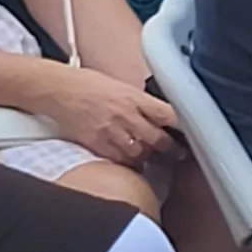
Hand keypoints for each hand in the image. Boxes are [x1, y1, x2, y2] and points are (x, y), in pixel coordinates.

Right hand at [26, 61, 182, 167]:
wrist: (56, 89)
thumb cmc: (87, 84)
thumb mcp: (121, 87)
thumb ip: (141, 103)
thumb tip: (160, 116)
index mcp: (136, 97)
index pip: (169, 114)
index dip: (185, 127)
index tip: (195, 134)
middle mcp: (126, 115)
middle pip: (158, 139)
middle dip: (171, 150)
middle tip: (180, 156)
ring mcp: (111, 131)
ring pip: (141, 154)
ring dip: (151, 160)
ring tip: (158, 163)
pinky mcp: (96, 143)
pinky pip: (119, 161)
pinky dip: (129, 165)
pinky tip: (133, 166)